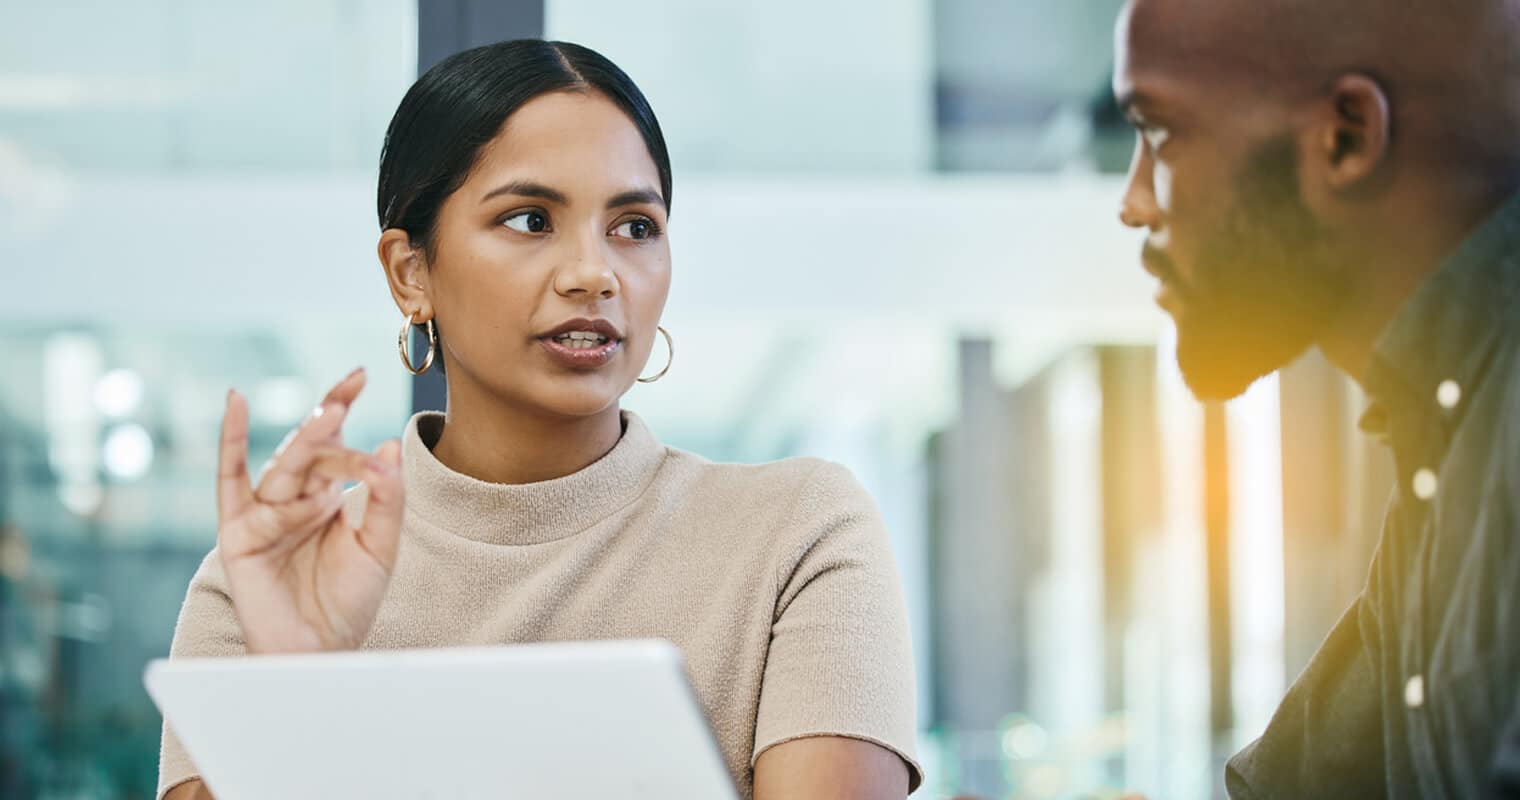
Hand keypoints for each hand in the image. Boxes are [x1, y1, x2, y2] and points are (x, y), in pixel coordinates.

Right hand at [215, 368, 403, 653]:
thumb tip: (389, 444)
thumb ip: (386, 498)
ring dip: (309, 442)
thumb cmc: (349, 601)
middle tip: (349, 389)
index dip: (342, 406)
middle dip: (330, 419)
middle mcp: (295, 497)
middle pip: (312, 449)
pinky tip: (235, 402)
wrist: (322, 652)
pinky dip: (232, 441)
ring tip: (332, 418)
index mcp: (327, 495)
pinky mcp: (238, 531)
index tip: (361, 374)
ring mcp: (264, 511)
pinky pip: (231, 481)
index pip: (334, 442)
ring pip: (287, 465)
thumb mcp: (380, 545)